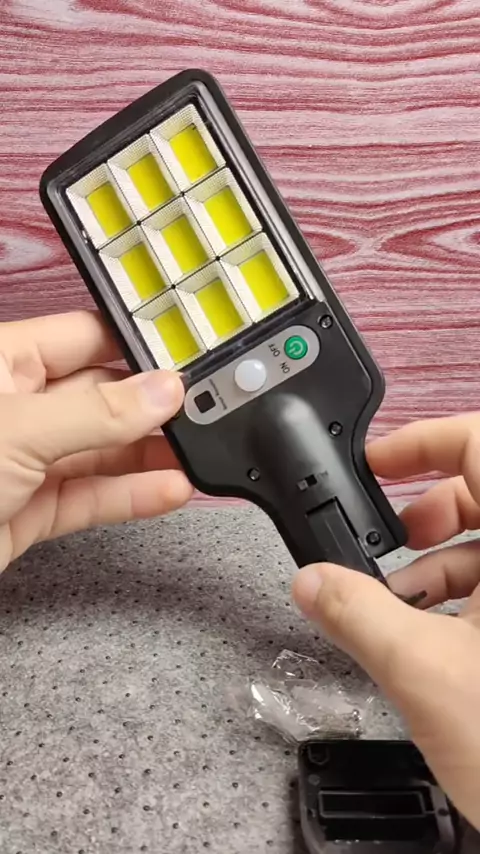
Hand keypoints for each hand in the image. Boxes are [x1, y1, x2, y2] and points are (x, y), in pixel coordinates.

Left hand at [0, 311, 191, 569]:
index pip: (85, 338)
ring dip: (148, 455)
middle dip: (152, 405)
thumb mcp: (19, 431)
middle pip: (100, 395)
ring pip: (100, 451)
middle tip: (208, 411)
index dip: (137, 345)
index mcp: (3, 363)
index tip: (188, 356)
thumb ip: (97, 412)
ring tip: (200, 453)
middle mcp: (17, 407)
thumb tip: (163, 390)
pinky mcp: (28, 512)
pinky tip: (169, 492)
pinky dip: (129, 497)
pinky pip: (89, 498)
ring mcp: (23, 462)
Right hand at [293, 414, 479, 828]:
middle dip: (428, 510)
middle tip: (389, 536)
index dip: (426, 440)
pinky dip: (460, 593)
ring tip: (395, 597)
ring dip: (438, 561)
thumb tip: (312, 582)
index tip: (382, 460)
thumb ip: (358, 615)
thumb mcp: (425, 672)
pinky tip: (424, 628)